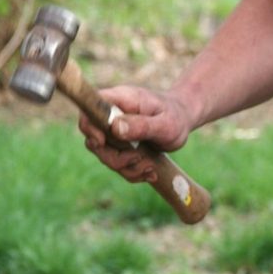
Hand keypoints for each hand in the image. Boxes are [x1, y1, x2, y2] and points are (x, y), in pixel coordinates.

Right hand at [77, 86, 195, 183]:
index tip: (102, 142)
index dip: (89, 129)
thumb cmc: (176, 116)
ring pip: (106, 157)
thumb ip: (141, 125)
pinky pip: (118, 166)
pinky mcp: (120, 147)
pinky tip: (151, 171)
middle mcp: (111, 116)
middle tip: (139, 157)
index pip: (89, 111)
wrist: (183, 120)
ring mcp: (113, 133)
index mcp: (119, 100)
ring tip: (150, 166)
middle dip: (115, 157)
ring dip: (128, 168)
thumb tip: (115, 128)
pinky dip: (134, 173)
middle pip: (94, 141)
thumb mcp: (165, 123)